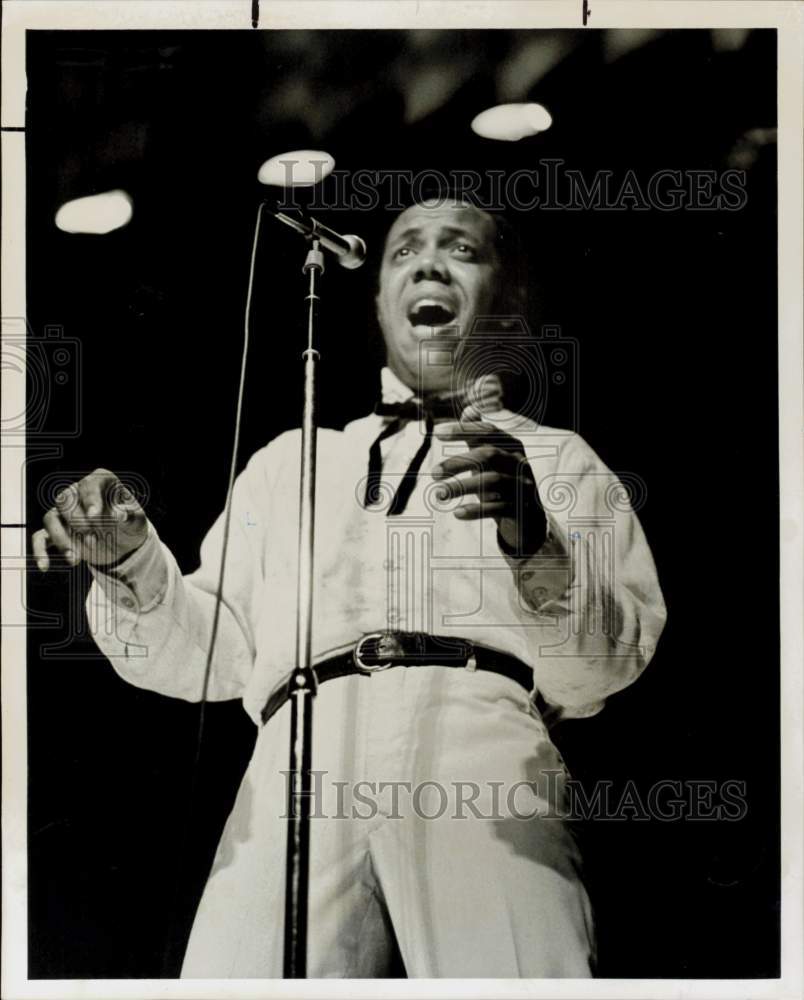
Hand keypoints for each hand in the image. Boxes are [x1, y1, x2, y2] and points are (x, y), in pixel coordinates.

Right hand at [32, 469, 146, 571]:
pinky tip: (45, 566)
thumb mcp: (137, 521)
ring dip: (61, 538)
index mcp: (100, 483)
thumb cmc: (129, 524)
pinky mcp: (58, 531)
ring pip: (50, 518)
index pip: (89, 485)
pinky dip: (40, 551)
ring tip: (75, 559)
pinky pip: (41, 537)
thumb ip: (130, 516)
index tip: (94, 516)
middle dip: (78, 523)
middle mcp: (78, 493)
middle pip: (65, 500)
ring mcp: (65, 513)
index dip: (90, 499)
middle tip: (94, 541)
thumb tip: (119, 515)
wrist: (124, 543)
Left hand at [432, 416, 545, 556]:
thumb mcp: (493, 458)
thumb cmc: (504, 481)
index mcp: (512, 446)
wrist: (530, 518)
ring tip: (438, 495)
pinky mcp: (523, 509)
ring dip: (461, 487)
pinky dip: (476, 510)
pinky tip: (457, 513)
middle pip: (488, 455)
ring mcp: (523, 485)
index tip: (437, 433)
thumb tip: (470, 408)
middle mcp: (520, 462)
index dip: (464, 430)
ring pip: (492, 482)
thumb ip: (480, 436)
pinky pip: (499, 508)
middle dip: (458, 462)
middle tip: (433, 473)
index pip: (488, 431)